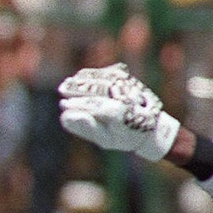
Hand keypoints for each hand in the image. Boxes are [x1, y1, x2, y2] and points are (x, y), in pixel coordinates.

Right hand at [57, 63, 178, 160]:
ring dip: (85, 79)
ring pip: (106, 78)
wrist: (151, 127)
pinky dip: (94, 74)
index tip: (64, 104)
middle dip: (80, 88)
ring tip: (68, 82)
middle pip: (103, 89)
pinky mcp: (130, 79)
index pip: (100, 106)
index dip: (80, 104)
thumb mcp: (105, 139)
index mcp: (126, 115)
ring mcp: (131, 86)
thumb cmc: (123, 136)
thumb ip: (86, 128)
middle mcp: (131, 98)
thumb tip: (65, 116)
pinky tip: (79, 77)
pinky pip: (110, 73)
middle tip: (61, 89)